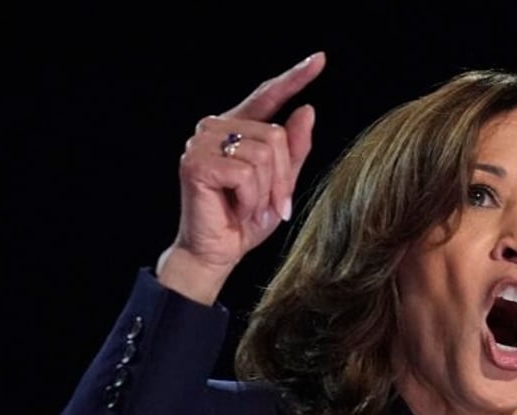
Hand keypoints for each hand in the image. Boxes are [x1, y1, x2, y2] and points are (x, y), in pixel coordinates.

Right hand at [157, 52, 325, 303]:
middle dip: (283, 178)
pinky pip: (246, 173)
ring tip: (251, 209)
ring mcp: (202, 142)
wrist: (215, 253)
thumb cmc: (244, 222)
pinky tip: (237, 210)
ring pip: (264, 153)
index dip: (293, 78)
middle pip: (275, 135)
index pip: (267, 96)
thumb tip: (307, 110)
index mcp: (235, 129)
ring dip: (267, 191)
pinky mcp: (197, 162)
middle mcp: (215, 128)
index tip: (319, 60)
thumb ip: (293, 150)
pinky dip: (251, 199)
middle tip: (272, 206)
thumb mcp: (280, 185)